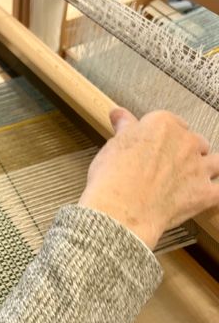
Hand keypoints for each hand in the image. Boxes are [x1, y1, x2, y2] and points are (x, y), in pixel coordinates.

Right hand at [79, 109, 218, 248]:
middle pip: (194, 141)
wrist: (121, 209)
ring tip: (191, 178)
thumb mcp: (113, 145)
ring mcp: (199, 168)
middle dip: (184, 152)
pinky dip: (213, 192)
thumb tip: (120, 114)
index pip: (171, 123)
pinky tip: (205, 194)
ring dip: (205, 168)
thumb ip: (124, 127)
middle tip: (167, 165)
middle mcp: (186, 142)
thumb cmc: (113, 177)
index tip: (154, 145)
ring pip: (215, 162)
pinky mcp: (205, 193)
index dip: (162, 136)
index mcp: (163, 125)